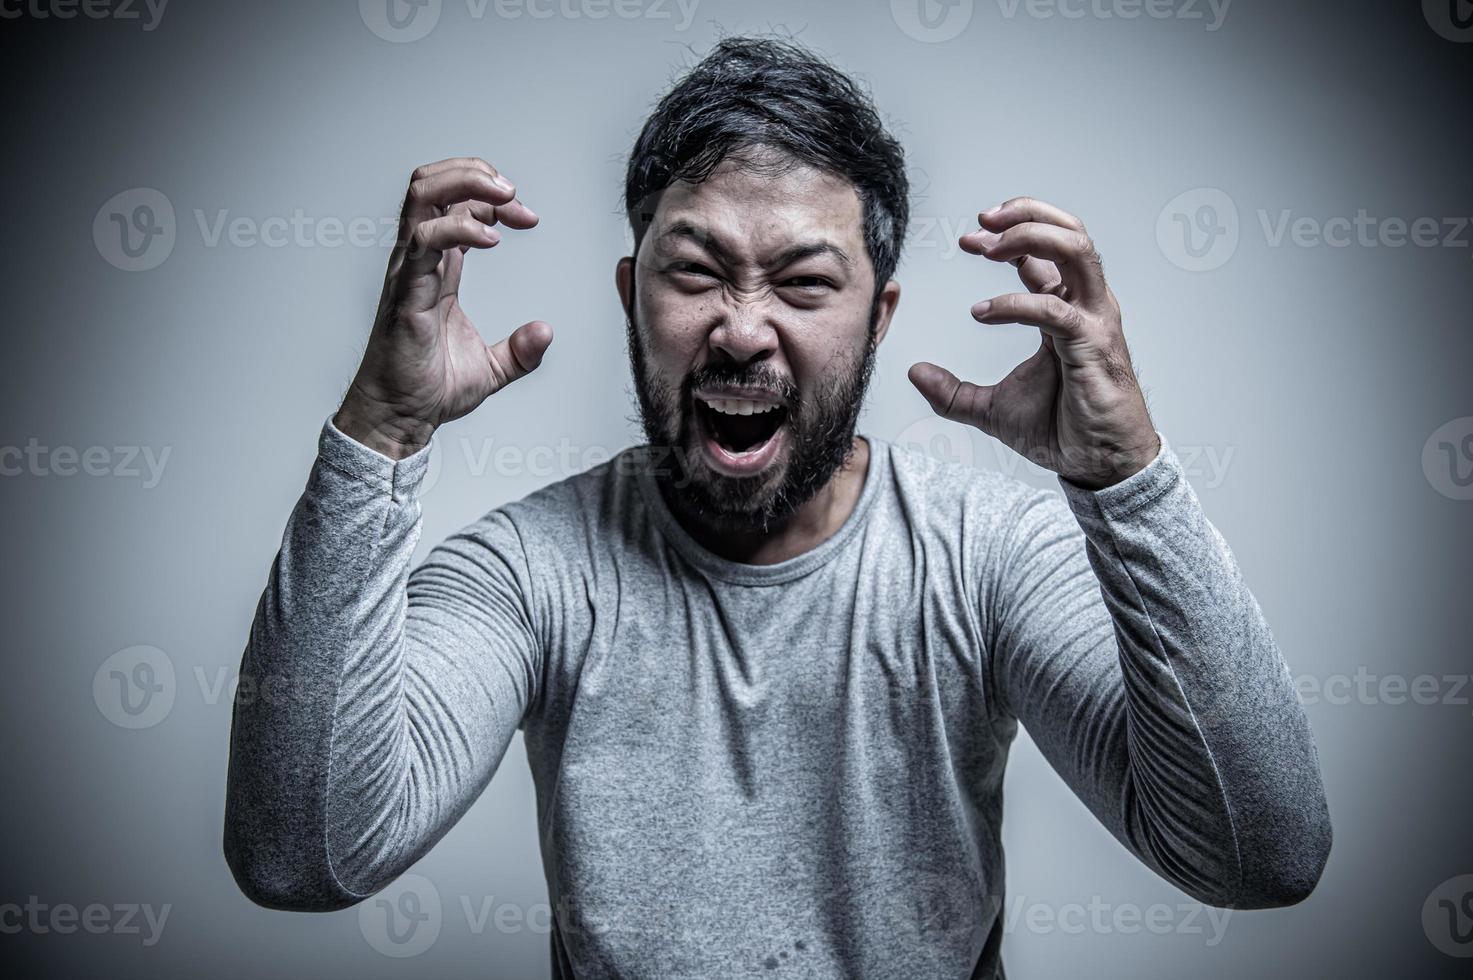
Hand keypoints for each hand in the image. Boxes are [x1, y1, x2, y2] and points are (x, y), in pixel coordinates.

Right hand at [334, 157, 553, 459]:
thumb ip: (521, 350)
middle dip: (474, 173)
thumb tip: (545, 331)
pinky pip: (425, 240)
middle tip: (512, 192)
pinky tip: (491, 241)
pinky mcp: (406, 291)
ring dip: (465, 184)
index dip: (494, 201)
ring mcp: (408, 272)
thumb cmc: (429, 391)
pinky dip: (460, 229)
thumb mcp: (493, 369)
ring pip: (421, 195)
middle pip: (432, 185)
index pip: (456, 208)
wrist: (401, 419)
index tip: (529, 217)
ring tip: (503, 198)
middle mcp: (418, 262)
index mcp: (436, 270)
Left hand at [908, 196, 1158, 488]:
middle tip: (980, 222)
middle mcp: (1086, 306)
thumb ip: (952, 392)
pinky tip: (981, 313)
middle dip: (1025, 216)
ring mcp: (1095, 321)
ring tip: (988, 246)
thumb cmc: (1061, 431)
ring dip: (1030, 237)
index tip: (965, 240)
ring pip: (1076, 251)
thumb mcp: (991, 411)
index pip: (1043, 254)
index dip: (1005, 237)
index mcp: (1066, 310)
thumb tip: (914, 373)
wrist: (1099, 467)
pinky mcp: (1094, 346)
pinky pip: (1055, 310)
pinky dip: (1016, 304)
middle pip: (1069, 234)